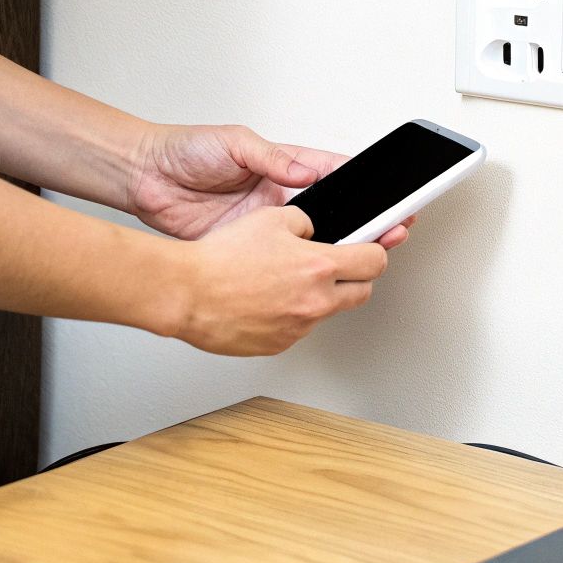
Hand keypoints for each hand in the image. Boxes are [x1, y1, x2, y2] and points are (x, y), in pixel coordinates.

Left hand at [126, 124, 415, 247]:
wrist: (144, 177)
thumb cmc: (186, 150)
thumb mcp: (233, 142)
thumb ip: (271, 157)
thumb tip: (304, 171)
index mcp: (283, 166)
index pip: (334, 174)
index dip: (365, 186)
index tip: (392, 194)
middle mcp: (279, 196)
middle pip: (333, 212)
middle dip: (364, 222)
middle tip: (392, 229)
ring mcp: (264, 224)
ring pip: (312, 240)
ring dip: (338, 247)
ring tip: (366, 253)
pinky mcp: (246, 247)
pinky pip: (280, 260)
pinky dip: (300, 268)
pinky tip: (317, 273)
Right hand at [164, 205, 388, 354]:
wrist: (187, 293)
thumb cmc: (220, 258)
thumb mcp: (270, 217)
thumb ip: (304, 220)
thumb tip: (314, 229)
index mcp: (319, 267)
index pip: (375, 261)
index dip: (376, 251)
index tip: (371, 248)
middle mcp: (314, 302)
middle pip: (363, 292)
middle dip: (355, 277)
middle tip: (335, 266)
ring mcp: (297, 328)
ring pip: (327, 312)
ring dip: (318, 297)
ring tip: (283, 281)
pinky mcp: (278, 345)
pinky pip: (297, 328)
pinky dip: (289, 315)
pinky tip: (266, 299)